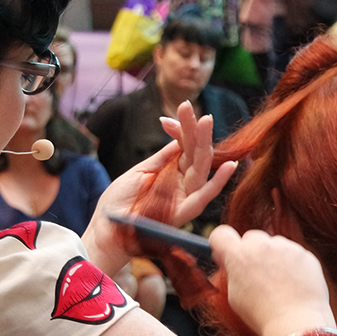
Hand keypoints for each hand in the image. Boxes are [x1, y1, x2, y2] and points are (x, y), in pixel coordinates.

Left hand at [82, 101, 236, 274]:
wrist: (106, 228)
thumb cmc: (119, 202)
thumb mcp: (139, 172)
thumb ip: (161, 157)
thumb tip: (178, 139)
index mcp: (171, 171)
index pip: (183, 145)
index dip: (179, 130)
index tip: (167, 118)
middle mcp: (182, 182)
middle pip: (194, 152)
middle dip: (193, 128)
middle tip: (189, 106)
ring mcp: (184, 196)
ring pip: (201, 167)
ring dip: (204, 143)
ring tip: (206, 121)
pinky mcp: (182, 212)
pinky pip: (204, 197)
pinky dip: (218, 182)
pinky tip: (230, 165)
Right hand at [210, 225, 334, 335]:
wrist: (296, 323)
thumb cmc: (262, 315)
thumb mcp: (234, 295)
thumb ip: (232, 272)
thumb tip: (229, 261)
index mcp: (238, 255)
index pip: (220, 233)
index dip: (222, 244)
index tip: (226, 253)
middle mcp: (262, 245)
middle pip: (251, 237)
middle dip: (250, 251)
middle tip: (255, 272)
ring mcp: (286, 247)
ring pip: (275, 244)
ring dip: (273, 256)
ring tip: (278, 284)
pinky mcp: (305, 254)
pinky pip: (294, 254)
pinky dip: (293, 265)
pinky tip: (293, 285)